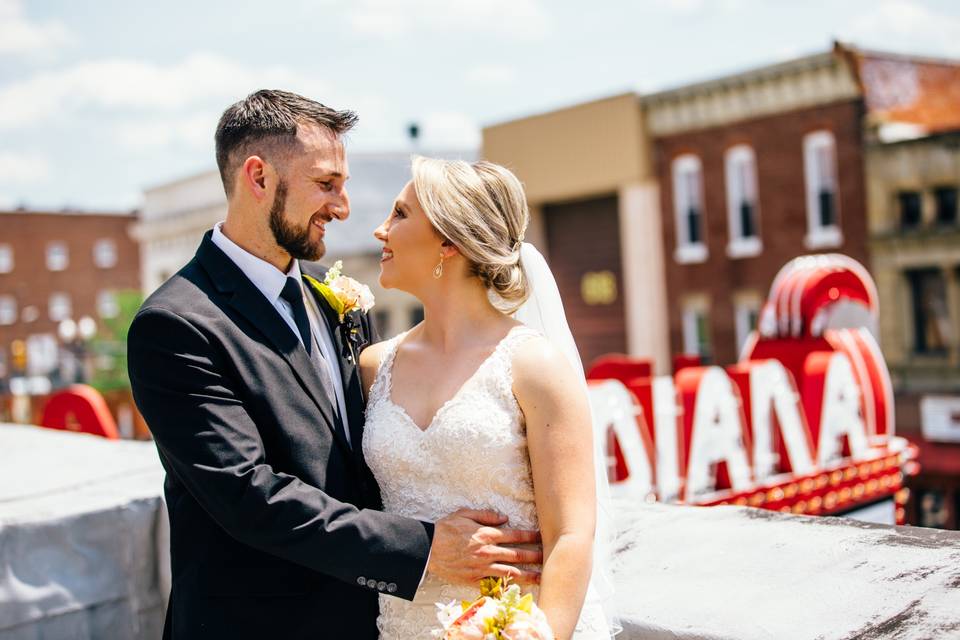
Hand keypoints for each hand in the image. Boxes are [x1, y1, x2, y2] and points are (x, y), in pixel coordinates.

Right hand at [427, 508, 542, 585]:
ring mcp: (481, 568)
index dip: (531, 536)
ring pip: (510, 573)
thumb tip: (505, 517)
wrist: (427, 549)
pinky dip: (507, 585)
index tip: (542, 537)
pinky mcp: (474, 579)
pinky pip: (494, 583)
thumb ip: (486, 515)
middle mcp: (487, 552)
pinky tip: (519, 587)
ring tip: (542, 577)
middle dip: (535, 556)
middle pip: (517, 555)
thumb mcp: (464, 514)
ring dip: (528, 575)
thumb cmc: (445, 529)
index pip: (515, 536)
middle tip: (550, 558)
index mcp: (486, 535)